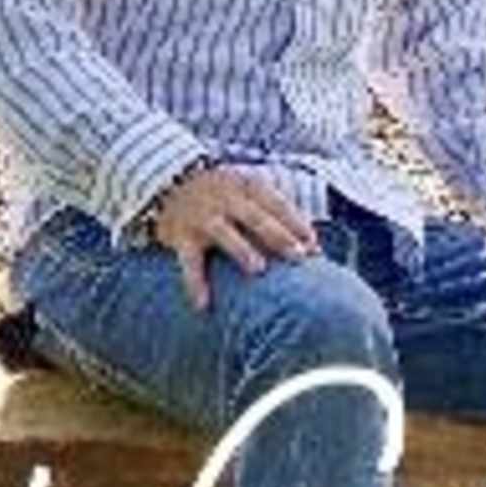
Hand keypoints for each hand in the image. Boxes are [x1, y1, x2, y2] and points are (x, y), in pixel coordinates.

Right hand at [148, 165, 317, 310]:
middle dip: (278, 235)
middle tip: (298, 256)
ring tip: (258, 269)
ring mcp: (203, 217)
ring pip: (224, 233)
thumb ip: (278, 213)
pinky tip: (203, 305)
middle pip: (255, 217)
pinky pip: (188, 261)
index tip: (314, 246)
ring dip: (241, 250)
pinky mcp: (181, 236)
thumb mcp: (250, 191)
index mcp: (246, 186)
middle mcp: (225, 199)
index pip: (276, 203)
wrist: (170, 181)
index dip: (296, 224)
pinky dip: (195, 283)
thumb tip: (315, 247)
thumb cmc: (224, 194)